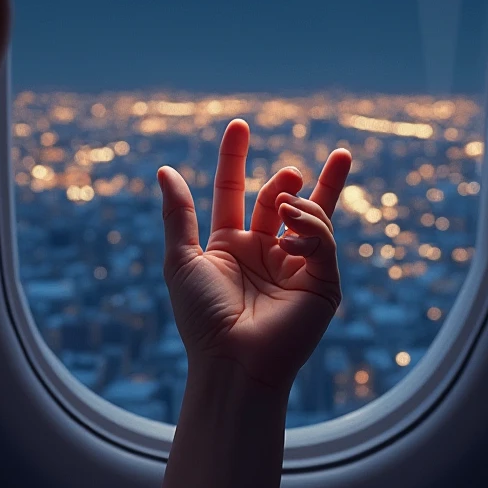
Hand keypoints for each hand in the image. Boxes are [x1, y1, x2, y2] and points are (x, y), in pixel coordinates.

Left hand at [157, 118, 351, 393]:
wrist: (234, 363)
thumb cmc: (202, 319)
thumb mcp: (182, 260)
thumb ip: (178, 213)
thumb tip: (163, 169)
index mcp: (231, 245)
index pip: (236, 191)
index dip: (235, 158)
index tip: (239, 124)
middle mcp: (265, 251)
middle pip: (283, 199)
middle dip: (288, 180)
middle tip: (288, 176)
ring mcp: (297, 266)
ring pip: (311, 215)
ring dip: (301, 203)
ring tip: (286, 207)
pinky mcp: (323, 282)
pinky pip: (324, 241)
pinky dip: (311, 229)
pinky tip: (291, 234)